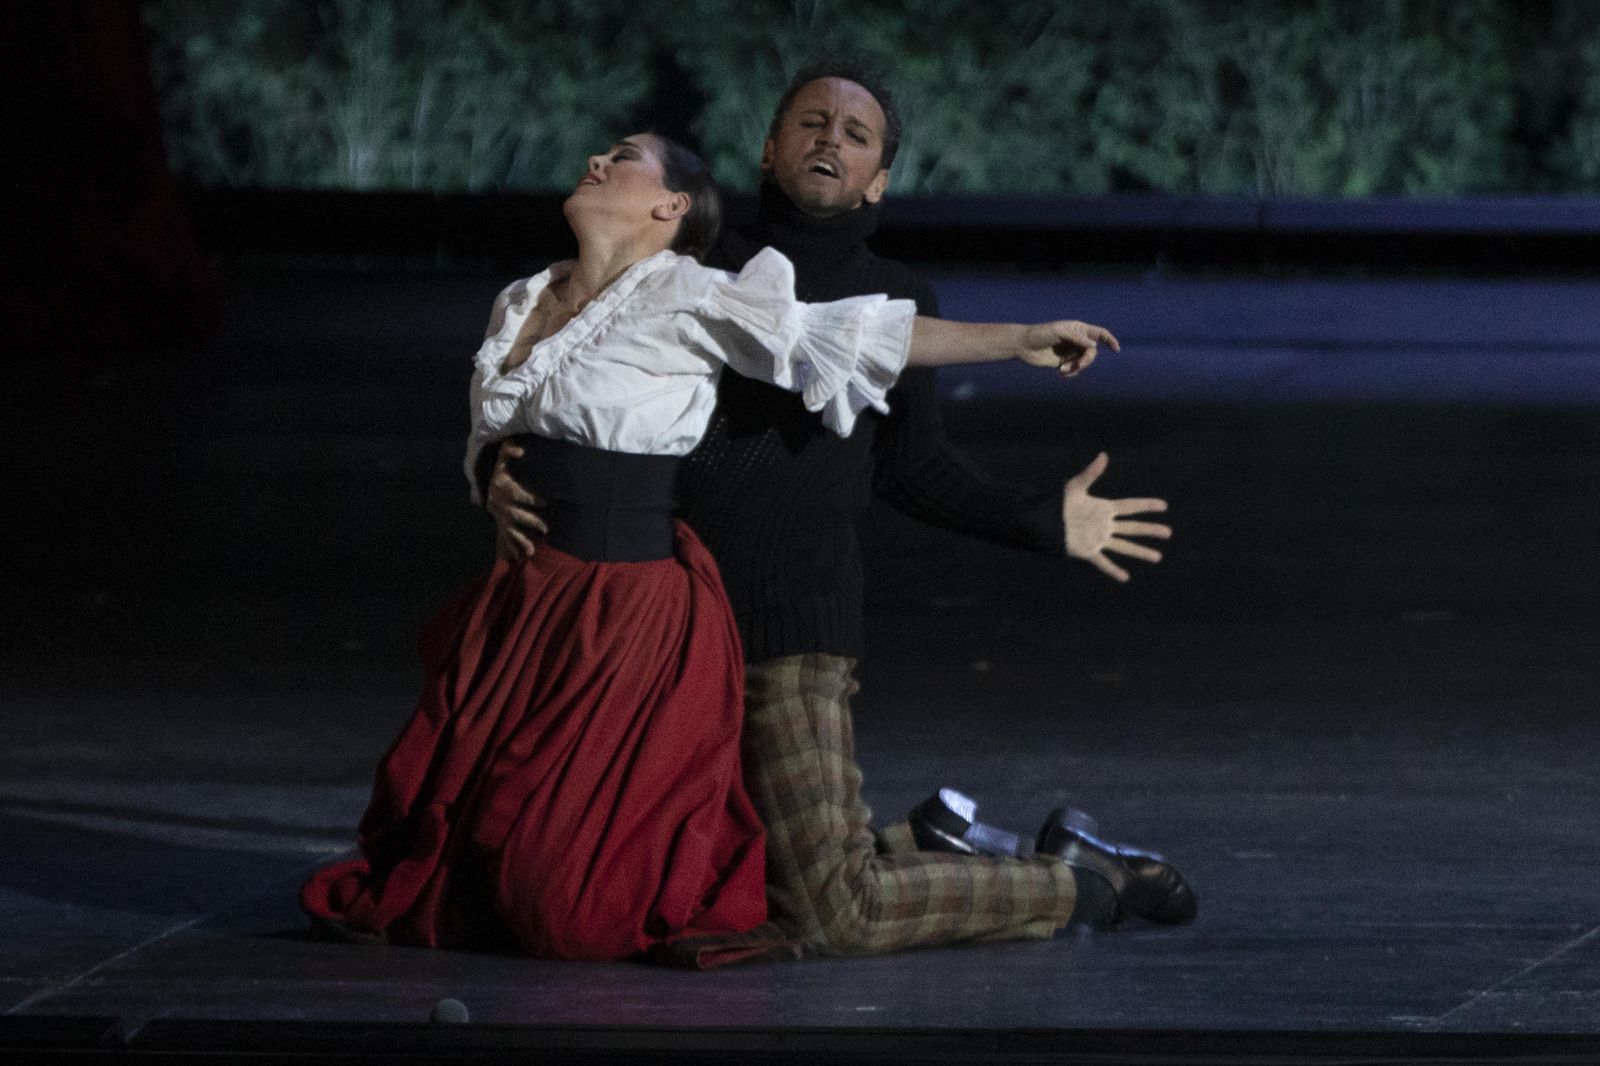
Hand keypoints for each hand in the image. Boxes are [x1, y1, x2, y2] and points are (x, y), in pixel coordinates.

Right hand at [486, 441, 547, 559]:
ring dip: (521, 540)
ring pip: (509, 529)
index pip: (515, 492)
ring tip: (532, 550)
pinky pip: (505, 537)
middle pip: (514, 514)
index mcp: (501, 485)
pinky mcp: (499, 523)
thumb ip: (510, 449)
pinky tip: (519, 557)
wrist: (486, 481)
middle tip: (546, 528)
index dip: (530, 498)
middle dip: (530, 521)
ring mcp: (498, 515)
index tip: (545, 503)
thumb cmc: (502, 467)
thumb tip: (521, 450)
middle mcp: (498, 502)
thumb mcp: (503, 455)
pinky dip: (512, 547)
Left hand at [1018, 321, 1118, 376]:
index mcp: (1078, 329)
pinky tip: (1060, 372)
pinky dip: (1070, 373)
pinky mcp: (1064, 363)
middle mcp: (1077, 340)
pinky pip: (1075, 370)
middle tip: (1077, 366)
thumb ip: (1077, 338)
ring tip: (1062, 370)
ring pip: (1084, 363)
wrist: (1023, 345)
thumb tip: (1094, 346)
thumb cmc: (1041, 334)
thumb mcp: (1059, 332)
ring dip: (1076, 368)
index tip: (1116, 349)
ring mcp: (1071, 352)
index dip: (1109, 340)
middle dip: (1086, 361)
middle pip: (1092, 353)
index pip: (1099, 334)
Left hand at [1062, 452, 1169, 582]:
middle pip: (1133, 527)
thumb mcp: (1075, 487)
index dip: (1146, 505)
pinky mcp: (1089, 551)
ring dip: (1141, 551)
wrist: (1042, 522)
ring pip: (1125, 546)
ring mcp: (1099, 539)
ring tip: (1158, 557)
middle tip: (1168, 532)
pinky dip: (1113, 570)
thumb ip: (1090, 473)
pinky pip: (1103, 562)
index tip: (1163, 506)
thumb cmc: (1058, 503)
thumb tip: (1103, 455)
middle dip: (1150, 530)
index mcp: (1104, 508)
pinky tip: (1125, 578)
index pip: (1130, 506)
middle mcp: (1105, 525)